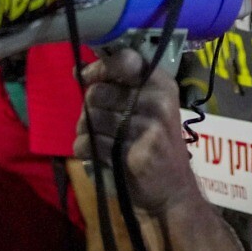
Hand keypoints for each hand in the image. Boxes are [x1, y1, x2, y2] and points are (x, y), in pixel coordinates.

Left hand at [76, 47, 200, 217]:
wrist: (173, 190)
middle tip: (101, 122)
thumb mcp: (151, 107)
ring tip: (100, 140)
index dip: (98, 68)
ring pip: (89, 119)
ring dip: (85, 131)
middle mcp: (157, 101)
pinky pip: (89, 143)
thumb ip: (120, 86)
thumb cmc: (156, 143)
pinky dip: (85, 149)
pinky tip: (97, 154)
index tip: (85, 76)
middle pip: (97, 93)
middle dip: (90, 108)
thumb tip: (78, 69)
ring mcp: (148, 128)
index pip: (124, 60)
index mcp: (161, 84)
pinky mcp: (134, 153)